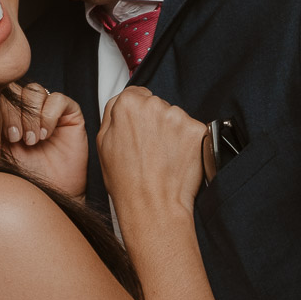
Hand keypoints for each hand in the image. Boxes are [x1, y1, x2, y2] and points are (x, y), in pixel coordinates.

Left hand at [0, 82, 86, 197]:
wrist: (47, 193)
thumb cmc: (22, 176)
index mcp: (6, 113)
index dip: (0, 109)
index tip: (5, 136)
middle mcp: (26, 108)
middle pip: (15, 88)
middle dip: (14, 113)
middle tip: (17, 139)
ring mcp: (47, 109)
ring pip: (35, 90)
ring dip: (32, 116)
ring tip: (32, 140)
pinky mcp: (69, 113)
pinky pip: (58, 98)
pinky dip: (49, 115)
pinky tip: (46, 135)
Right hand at [97, 86, 208, 224]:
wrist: (153, 205)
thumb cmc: (127, 181)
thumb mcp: (103, 144)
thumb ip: (112, 115)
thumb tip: (121, 103)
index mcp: (127, 105)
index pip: (136, 94)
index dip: (137, 113)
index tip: (139, 127)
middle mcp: (154, 105)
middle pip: (157, 105)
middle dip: (155, 122)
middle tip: (149, 148)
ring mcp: (178, 117)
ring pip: (175, 117)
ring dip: (172, 132)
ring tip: (162, 157)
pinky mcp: (197, 130)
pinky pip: (192, 131)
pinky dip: (187, 143)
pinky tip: (176, 159)